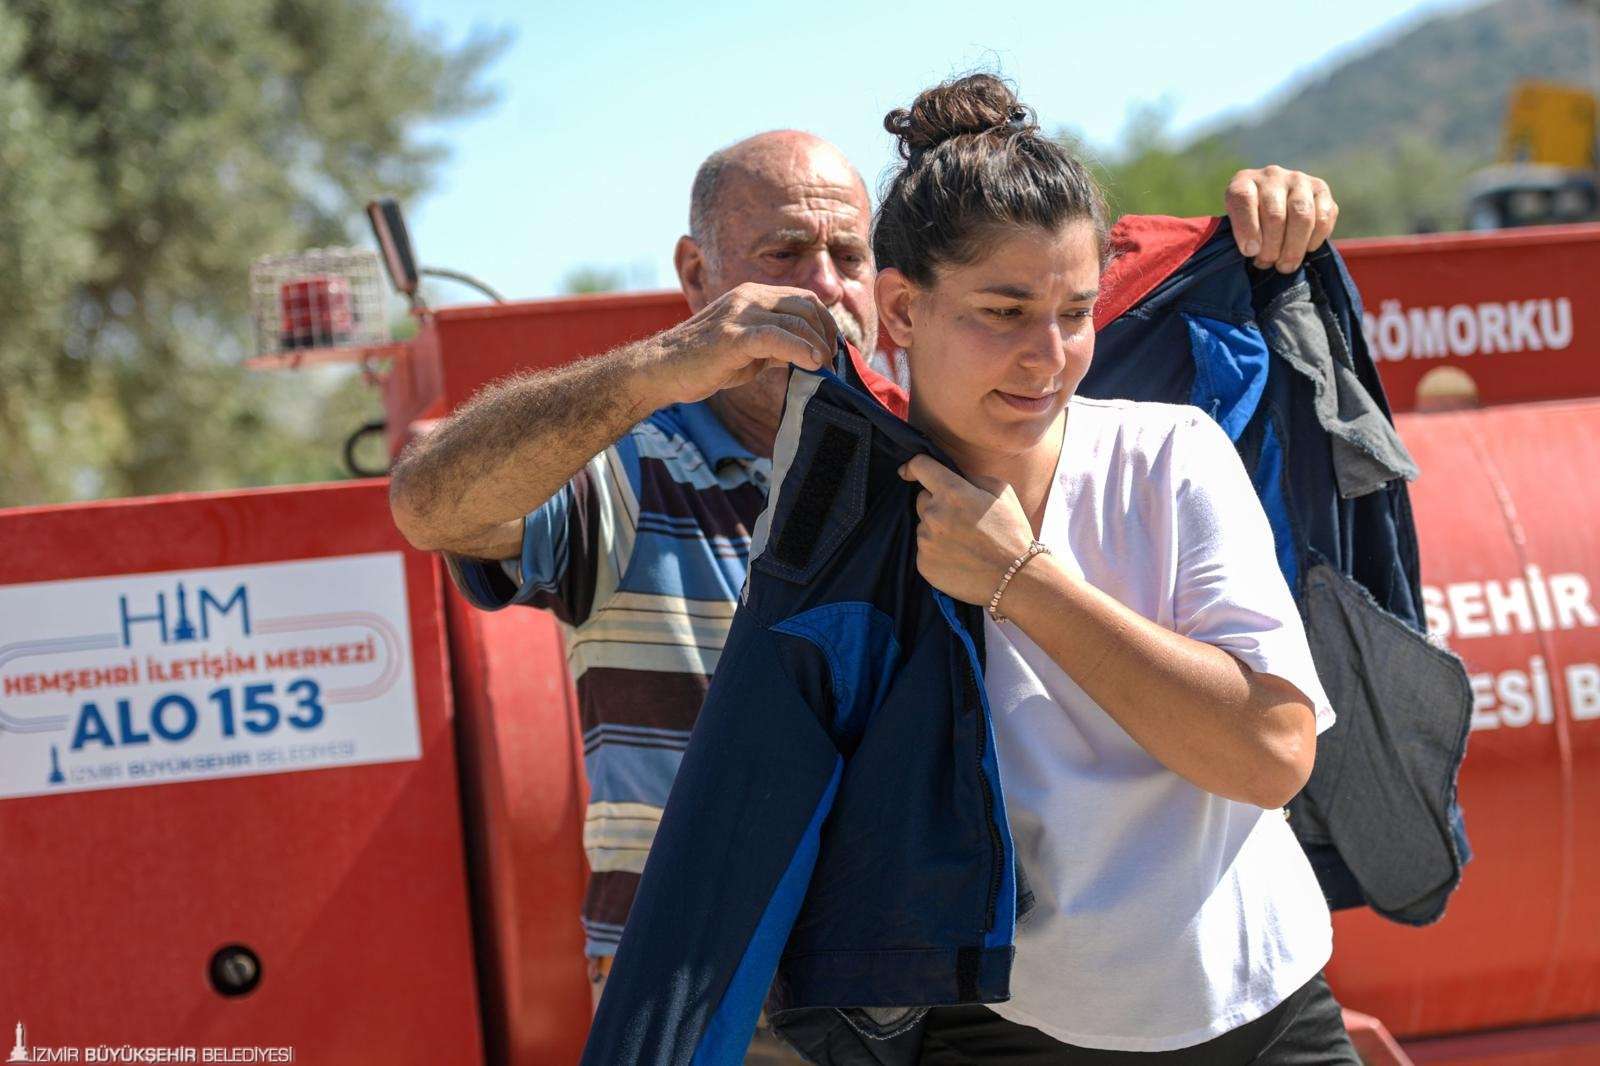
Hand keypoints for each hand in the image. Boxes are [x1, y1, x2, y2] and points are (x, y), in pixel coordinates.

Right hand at [656, 282, 837, 404]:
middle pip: (806, 306)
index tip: (832, 349)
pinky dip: (800, 350)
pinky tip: (812, 365)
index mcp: (752, 296)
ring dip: (818, 347)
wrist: (662, 369)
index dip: (825, 322)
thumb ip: (777, 346)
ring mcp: (739, 315)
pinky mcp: (731, 337)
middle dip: (827, 334)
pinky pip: (776, 337)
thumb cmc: (703, 362)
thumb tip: (811, 356)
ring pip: (796, 321)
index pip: (804, 298)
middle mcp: (748, 297)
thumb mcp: (748, 350)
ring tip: (826, 369)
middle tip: (833, 362)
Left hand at [898, 455, 1033, 605]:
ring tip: (965, 543)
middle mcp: (933, 514)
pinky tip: (959, 558)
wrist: (1015, 577)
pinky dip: (937, 552)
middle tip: (962, 519)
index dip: (913, 466)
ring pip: (924, 526)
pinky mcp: (923, 564)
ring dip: (938, 530)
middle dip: (937, 503)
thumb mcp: (1001, 491)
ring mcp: (926, 541)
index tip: (908, 471)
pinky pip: (925, 550)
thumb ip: (972, 477)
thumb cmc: (1012, 532)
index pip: (919, 466)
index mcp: (952, 492)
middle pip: (922, 499)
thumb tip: (954, 474)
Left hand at [1224, 166, 1337, 273]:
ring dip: (1294, 247)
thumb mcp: (1234, 229)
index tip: (1249, 252)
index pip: (1242, 198)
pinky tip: (1306, 249)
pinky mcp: (1321, 189)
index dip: (1246, 228)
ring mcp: (1298, 180)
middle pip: (1275, 214)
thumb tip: (1253, 250)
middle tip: (1267, 263)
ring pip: (1302, 215)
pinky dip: (1315, 239)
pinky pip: (1324, 217)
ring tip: (1285, 265)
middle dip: (1271, 247)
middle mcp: (1271, 175)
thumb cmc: (1248, 226)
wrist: (1273, 211)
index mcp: (1243, 182)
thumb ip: (1239, 236)